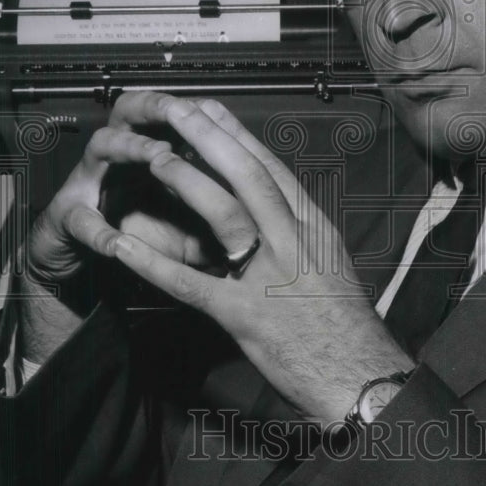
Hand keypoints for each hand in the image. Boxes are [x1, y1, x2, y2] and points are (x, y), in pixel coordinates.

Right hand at [18, 95, 215, 361]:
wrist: (79, 263)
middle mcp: (117, 157)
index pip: (171, 117)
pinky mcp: (64, 217)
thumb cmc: (140, 236)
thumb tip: (262, 218)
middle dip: (158, 106)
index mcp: (149, 152)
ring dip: (131, 147)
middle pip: (132, 112)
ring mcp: (87, 181)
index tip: (224, 110)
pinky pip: (80, 219)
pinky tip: (115, 241)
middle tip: (183, 107)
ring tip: (158, 156)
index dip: (196, 111)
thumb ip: (217, 215)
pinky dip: (97, 230)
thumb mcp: (187, 227)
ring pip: (104, 147)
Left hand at [110, 94, 411, 422]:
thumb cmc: (346, 323)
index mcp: (314, 229)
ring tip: (154, 159)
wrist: (362, 376)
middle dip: (210, 138)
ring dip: (187, 183)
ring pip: (226, 215)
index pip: (273, 169)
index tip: (210, 109)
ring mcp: (269, 278)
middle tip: (177, 110)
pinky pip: (191, 284)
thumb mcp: (330, 263)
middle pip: (249, 176)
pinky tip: (124, 246)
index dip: (238, 135)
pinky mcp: (244, 316)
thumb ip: (300, 232)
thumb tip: (271, 205)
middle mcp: (294, 243)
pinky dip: (154, 263)